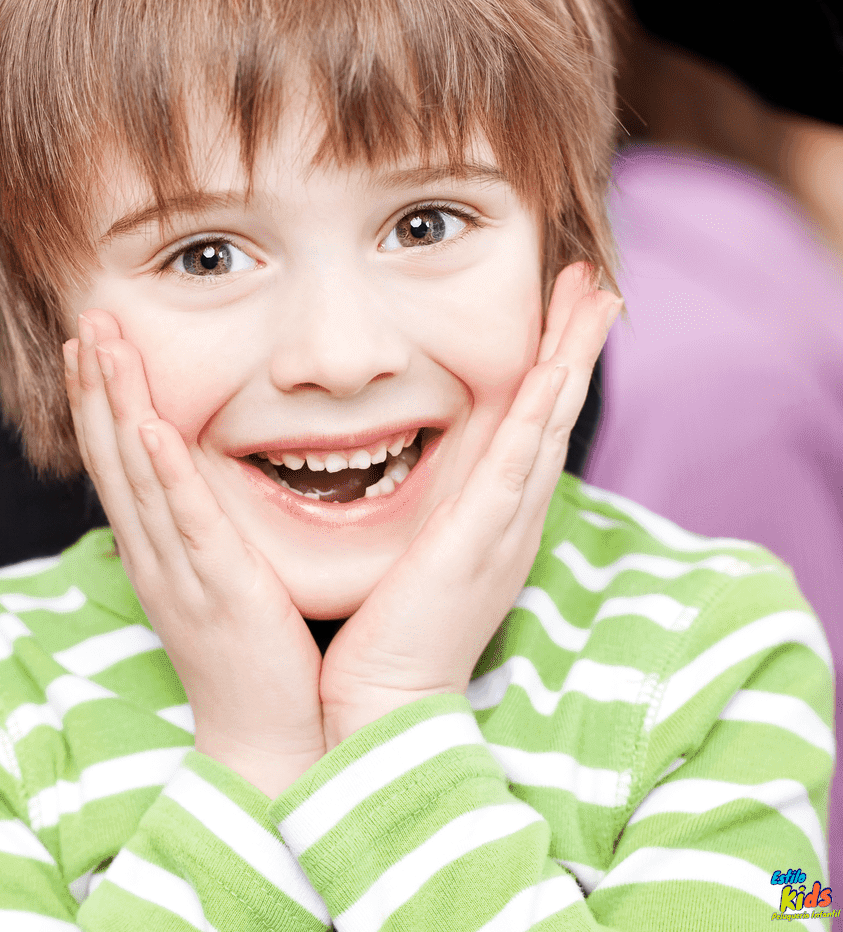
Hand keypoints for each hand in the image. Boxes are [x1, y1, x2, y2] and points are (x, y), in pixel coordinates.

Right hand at [67, 310, 325, 797]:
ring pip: (136, 475)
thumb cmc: (251, 658)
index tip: (87, 344)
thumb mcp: (213, 582)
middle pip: (112, 455)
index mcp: (152, 551)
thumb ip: (199, 531)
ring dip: (117, 405)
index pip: (113, 461)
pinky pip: (186, 521)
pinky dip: (164, 472)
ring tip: (103, 347)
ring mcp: (179, 571)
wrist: (267, 741)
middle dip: (96, 385)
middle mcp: (152, 555)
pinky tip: (150, 427)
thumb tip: (194, 483)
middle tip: (87, 319)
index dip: (96, 400)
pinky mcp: (219, 588)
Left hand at [319, 264, 621, 745]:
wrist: (387, 704)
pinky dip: (537, 420)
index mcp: (497, 517)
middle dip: (577, 345)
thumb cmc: (390, 633)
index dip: (555, 364)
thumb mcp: (420, 552)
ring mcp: (502, 528)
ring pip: (547, 427)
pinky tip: (553, 375)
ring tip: (595, 300)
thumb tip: (412, 467)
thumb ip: (429, 509)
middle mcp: (512, 516)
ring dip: (571, 359)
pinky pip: (514, 470)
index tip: (565, 310)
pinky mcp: (477, 543)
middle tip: (598, 284)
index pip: (534, 425)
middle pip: (556, 414)